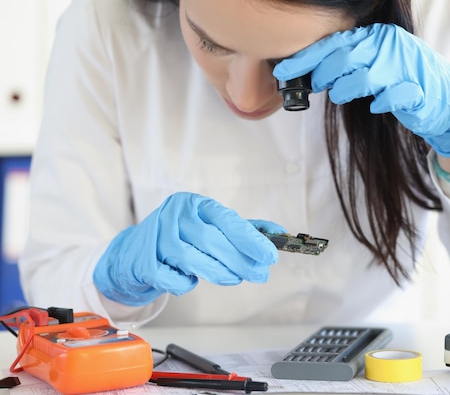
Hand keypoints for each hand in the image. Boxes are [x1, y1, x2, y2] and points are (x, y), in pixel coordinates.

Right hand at [93, 192, 284, 305]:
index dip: (250, 239)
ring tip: (234, 277)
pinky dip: (186, 283)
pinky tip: (193, 280)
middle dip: (240, 260)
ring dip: (219, 272)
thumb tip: (277, 234)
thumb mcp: (210, 224)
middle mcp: (174, 216)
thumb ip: (243, 228)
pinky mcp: (145, 261)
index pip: (227, 220)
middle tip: (259, 274)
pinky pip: (172, 278)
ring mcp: (157, 238)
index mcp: (194, 203)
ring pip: (192, 259)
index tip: (270, 255)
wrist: (135, 251)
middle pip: (211, 240)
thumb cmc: (182, 235)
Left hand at [273, 23, 449, 156]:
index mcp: (377, 37)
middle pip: (345, 55)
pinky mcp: (417, 91)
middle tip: (313, 86)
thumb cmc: (405, 82)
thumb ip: (349, 64)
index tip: (283, 71)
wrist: (449, 99)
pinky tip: (376, 106)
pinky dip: (379, 103)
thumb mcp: (376, 65)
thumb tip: (312, 73)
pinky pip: (389, 98)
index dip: (306, 57)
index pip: (335, 42)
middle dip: (321, 73)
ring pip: (364, 76)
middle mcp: (390, 47)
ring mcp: (405, 68)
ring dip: (344, 90)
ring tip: (341, 96)